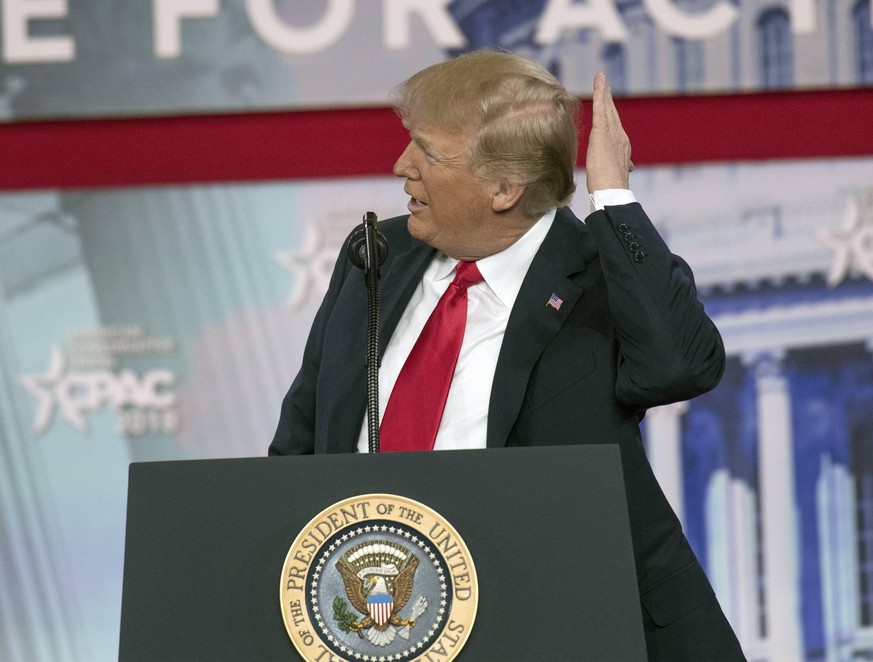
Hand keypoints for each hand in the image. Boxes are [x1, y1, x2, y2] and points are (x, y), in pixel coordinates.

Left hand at [586, 72, 632, 192]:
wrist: (613, 192)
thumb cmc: (611, 189)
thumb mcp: (617, 174)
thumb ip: (623, 166)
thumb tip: (630, 167)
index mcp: (622, 146)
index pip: (614, 125)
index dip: (611, 112)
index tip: (608, 102)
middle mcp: (620, 137)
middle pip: (612, 113)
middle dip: (608, 97)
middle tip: (604, 83)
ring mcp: (612, 134)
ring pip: (607, 108)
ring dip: (603, 91)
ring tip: (600, 78)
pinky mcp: (602, 133)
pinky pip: (600, 109)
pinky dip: (600, 94)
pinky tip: (599, 82)